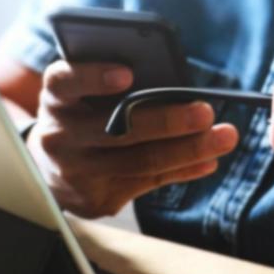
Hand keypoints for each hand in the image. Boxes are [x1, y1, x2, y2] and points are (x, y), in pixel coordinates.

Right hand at [28, 60, 239, 217]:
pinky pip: (147, 183)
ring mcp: (75, 172)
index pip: (66, 82)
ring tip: (224, 137)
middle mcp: (59, 136)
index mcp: (56, 99)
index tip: (128, 74)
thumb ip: (116, 84)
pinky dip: (182, 170)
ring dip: (188, 150)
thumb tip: (174, 82)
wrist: (49, 168)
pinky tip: (208, 161)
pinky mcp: (93, 199)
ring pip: (139, 161)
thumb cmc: (82, 116)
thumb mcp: (84, 94)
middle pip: (116, 128)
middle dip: (167, 120)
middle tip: (205, 112)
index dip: (94, 77)